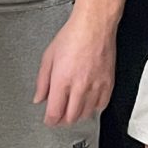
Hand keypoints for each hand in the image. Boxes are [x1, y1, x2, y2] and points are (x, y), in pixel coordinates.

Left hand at [34, 8, 115, 126]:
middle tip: (58, 117)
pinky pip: (101, 105)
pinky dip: (93, 108)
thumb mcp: (48, 57)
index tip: (48, 120)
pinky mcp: (108, 84)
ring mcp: (96, 86)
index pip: (55, 112)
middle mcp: (79, 86)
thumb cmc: (72, 37)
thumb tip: (39, 98)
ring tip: (71, 110)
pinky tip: (88, 104)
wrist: (94, 26)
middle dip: (62, 120)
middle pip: (71, 117)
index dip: (50, 120)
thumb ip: (42, 81)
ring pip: (86, 114)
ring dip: (77, 115)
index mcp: (62, 80)